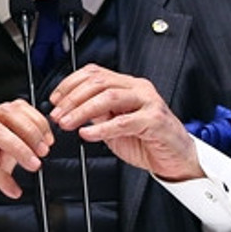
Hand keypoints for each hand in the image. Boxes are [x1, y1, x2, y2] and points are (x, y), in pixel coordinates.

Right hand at [0, 99, 53, 224]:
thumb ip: (11, 152)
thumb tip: (36, 145)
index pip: (11, 107)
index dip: (35, 120)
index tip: (48, 139)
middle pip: (5, 112)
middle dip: (31, 130)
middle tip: (43, 150)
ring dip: (21, 148)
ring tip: (33, 165)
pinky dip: (3, 178)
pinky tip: (12, 189)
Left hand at [49, 64, 203, 181]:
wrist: (175, 158)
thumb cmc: (147, 140)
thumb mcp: (115, 123)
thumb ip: (97, 113)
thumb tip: (70, 109)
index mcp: (128, 85)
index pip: (94, 73)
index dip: (70, 84)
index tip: (55, 99)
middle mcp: (138, 88)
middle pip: (98, 82)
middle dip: (72, 98)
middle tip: (57, 114)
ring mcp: (148, 102)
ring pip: (108, 97)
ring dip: (82, 110)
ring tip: (67, 123)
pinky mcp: (154, 120)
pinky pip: (123, 121)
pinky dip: (101, 128)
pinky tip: (87, 134)